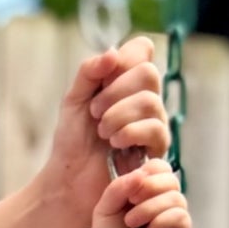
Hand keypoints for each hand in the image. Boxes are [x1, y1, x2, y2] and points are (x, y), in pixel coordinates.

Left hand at [42, 36, 168, 227]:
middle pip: (148, 73)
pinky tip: (114, 143)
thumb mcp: (74, 99)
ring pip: (151, 101)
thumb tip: (114, 53)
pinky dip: (129, 132)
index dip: (125, 58)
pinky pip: (155, 128)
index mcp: (126, 81)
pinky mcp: (157, 147)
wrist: (71, 178)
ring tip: (102, 132)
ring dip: (118, 116)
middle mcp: (145, 97)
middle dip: (116, 91)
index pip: (141, 49)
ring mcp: (155, 121)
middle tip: (95, 112)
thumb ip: (89, 72)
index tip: (103, 78)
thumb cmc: (72, 139)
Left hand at [88, 156, 189, 227]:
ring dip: (150, 209)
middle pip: (171, 179)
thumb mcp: (105, 206)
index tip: (131, 188)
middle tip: (131, 203)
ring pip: (176, 198)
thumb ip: (120, 185)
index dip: (148, 172)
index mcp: (145, 191)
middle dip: (149, 189)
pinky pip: (182, 217)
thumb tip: (142, 173)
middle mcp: (162, 202)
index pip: (160, 167)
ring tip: (132, 224)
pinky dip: (162, 222)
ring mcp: (173, 218)